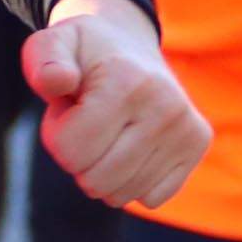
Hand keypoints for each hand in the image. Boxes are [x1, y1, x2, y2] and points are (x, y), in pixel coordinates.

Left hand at [27, 0, 208, 208]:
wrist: (127, 43)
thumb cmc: (81, 53)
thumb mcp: (51, 45)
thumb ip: (44, 62)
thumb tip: (58, 81)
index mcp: (127, 81)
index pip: (71, 152)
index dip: (56, 134)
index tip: (68, 107)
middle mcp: (165, 106)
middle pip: (96, 181)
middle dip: (78, 158)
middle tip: (87, 121)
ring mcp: (185, 128)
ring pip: (122, 194)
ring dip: (103, 170)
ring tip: (108, 129)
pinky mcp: (197, 145)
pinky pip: (150, 198)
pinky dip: (131, 181)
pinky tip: (131, 144)